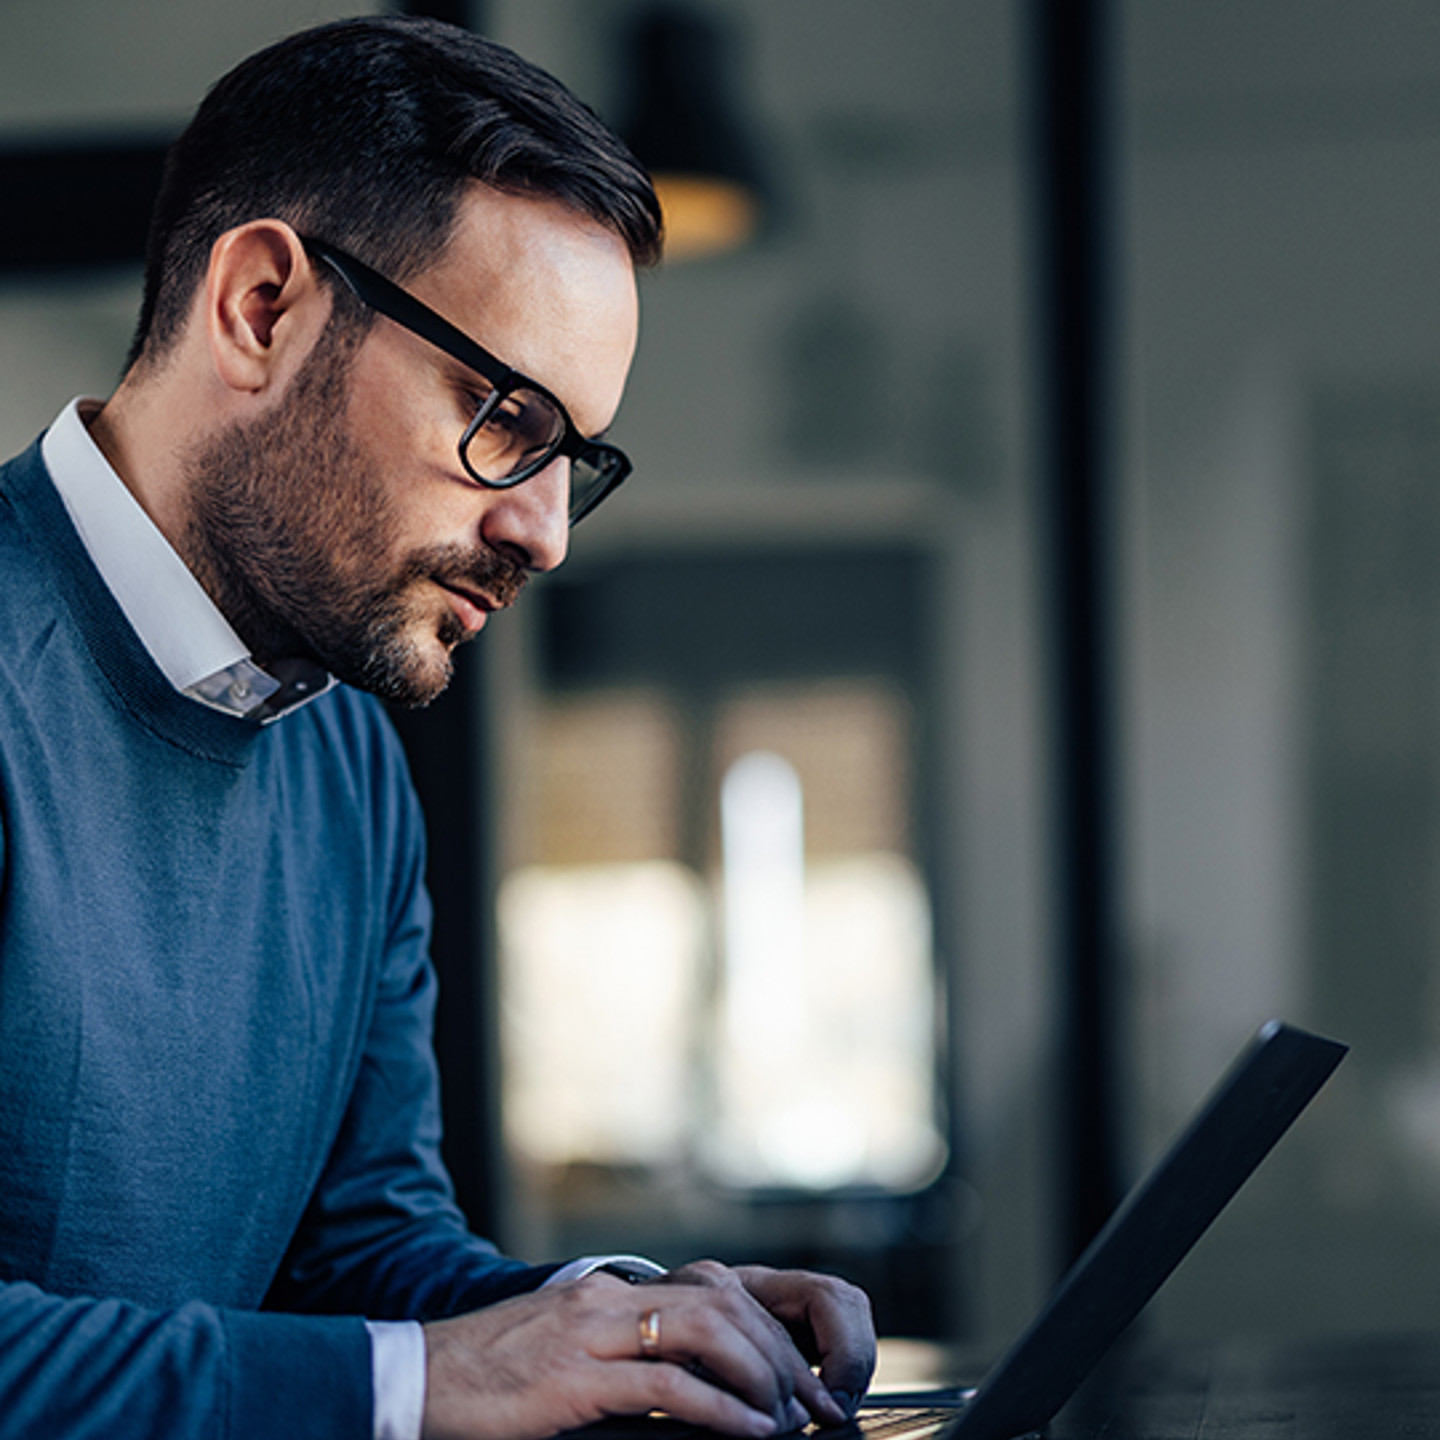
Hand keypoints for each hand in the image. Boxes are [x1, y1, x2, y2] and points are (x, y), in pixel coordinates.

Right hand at [422, 1263, 874, 1439]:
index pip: (714, 1291)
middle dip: (778, 1353)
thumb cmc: (490, 1376)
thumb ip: (625, 1358)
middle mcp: (608, 1298)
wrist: (417, 1376)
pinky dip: (720, 1408)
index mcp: (611, 1292)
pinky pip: (666, 1385)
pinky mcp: (574, 1377)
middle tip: (811, 1404)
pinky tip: (748, 1431)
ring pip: (706, 1332)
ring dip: (760, 1375)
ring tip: (787, 1418)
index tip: (799, 1377)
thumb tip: (692, 1391)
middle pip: (723, 1304)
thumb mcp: (567, 1353)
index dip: (766, 1330)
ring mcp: (591, 1332)